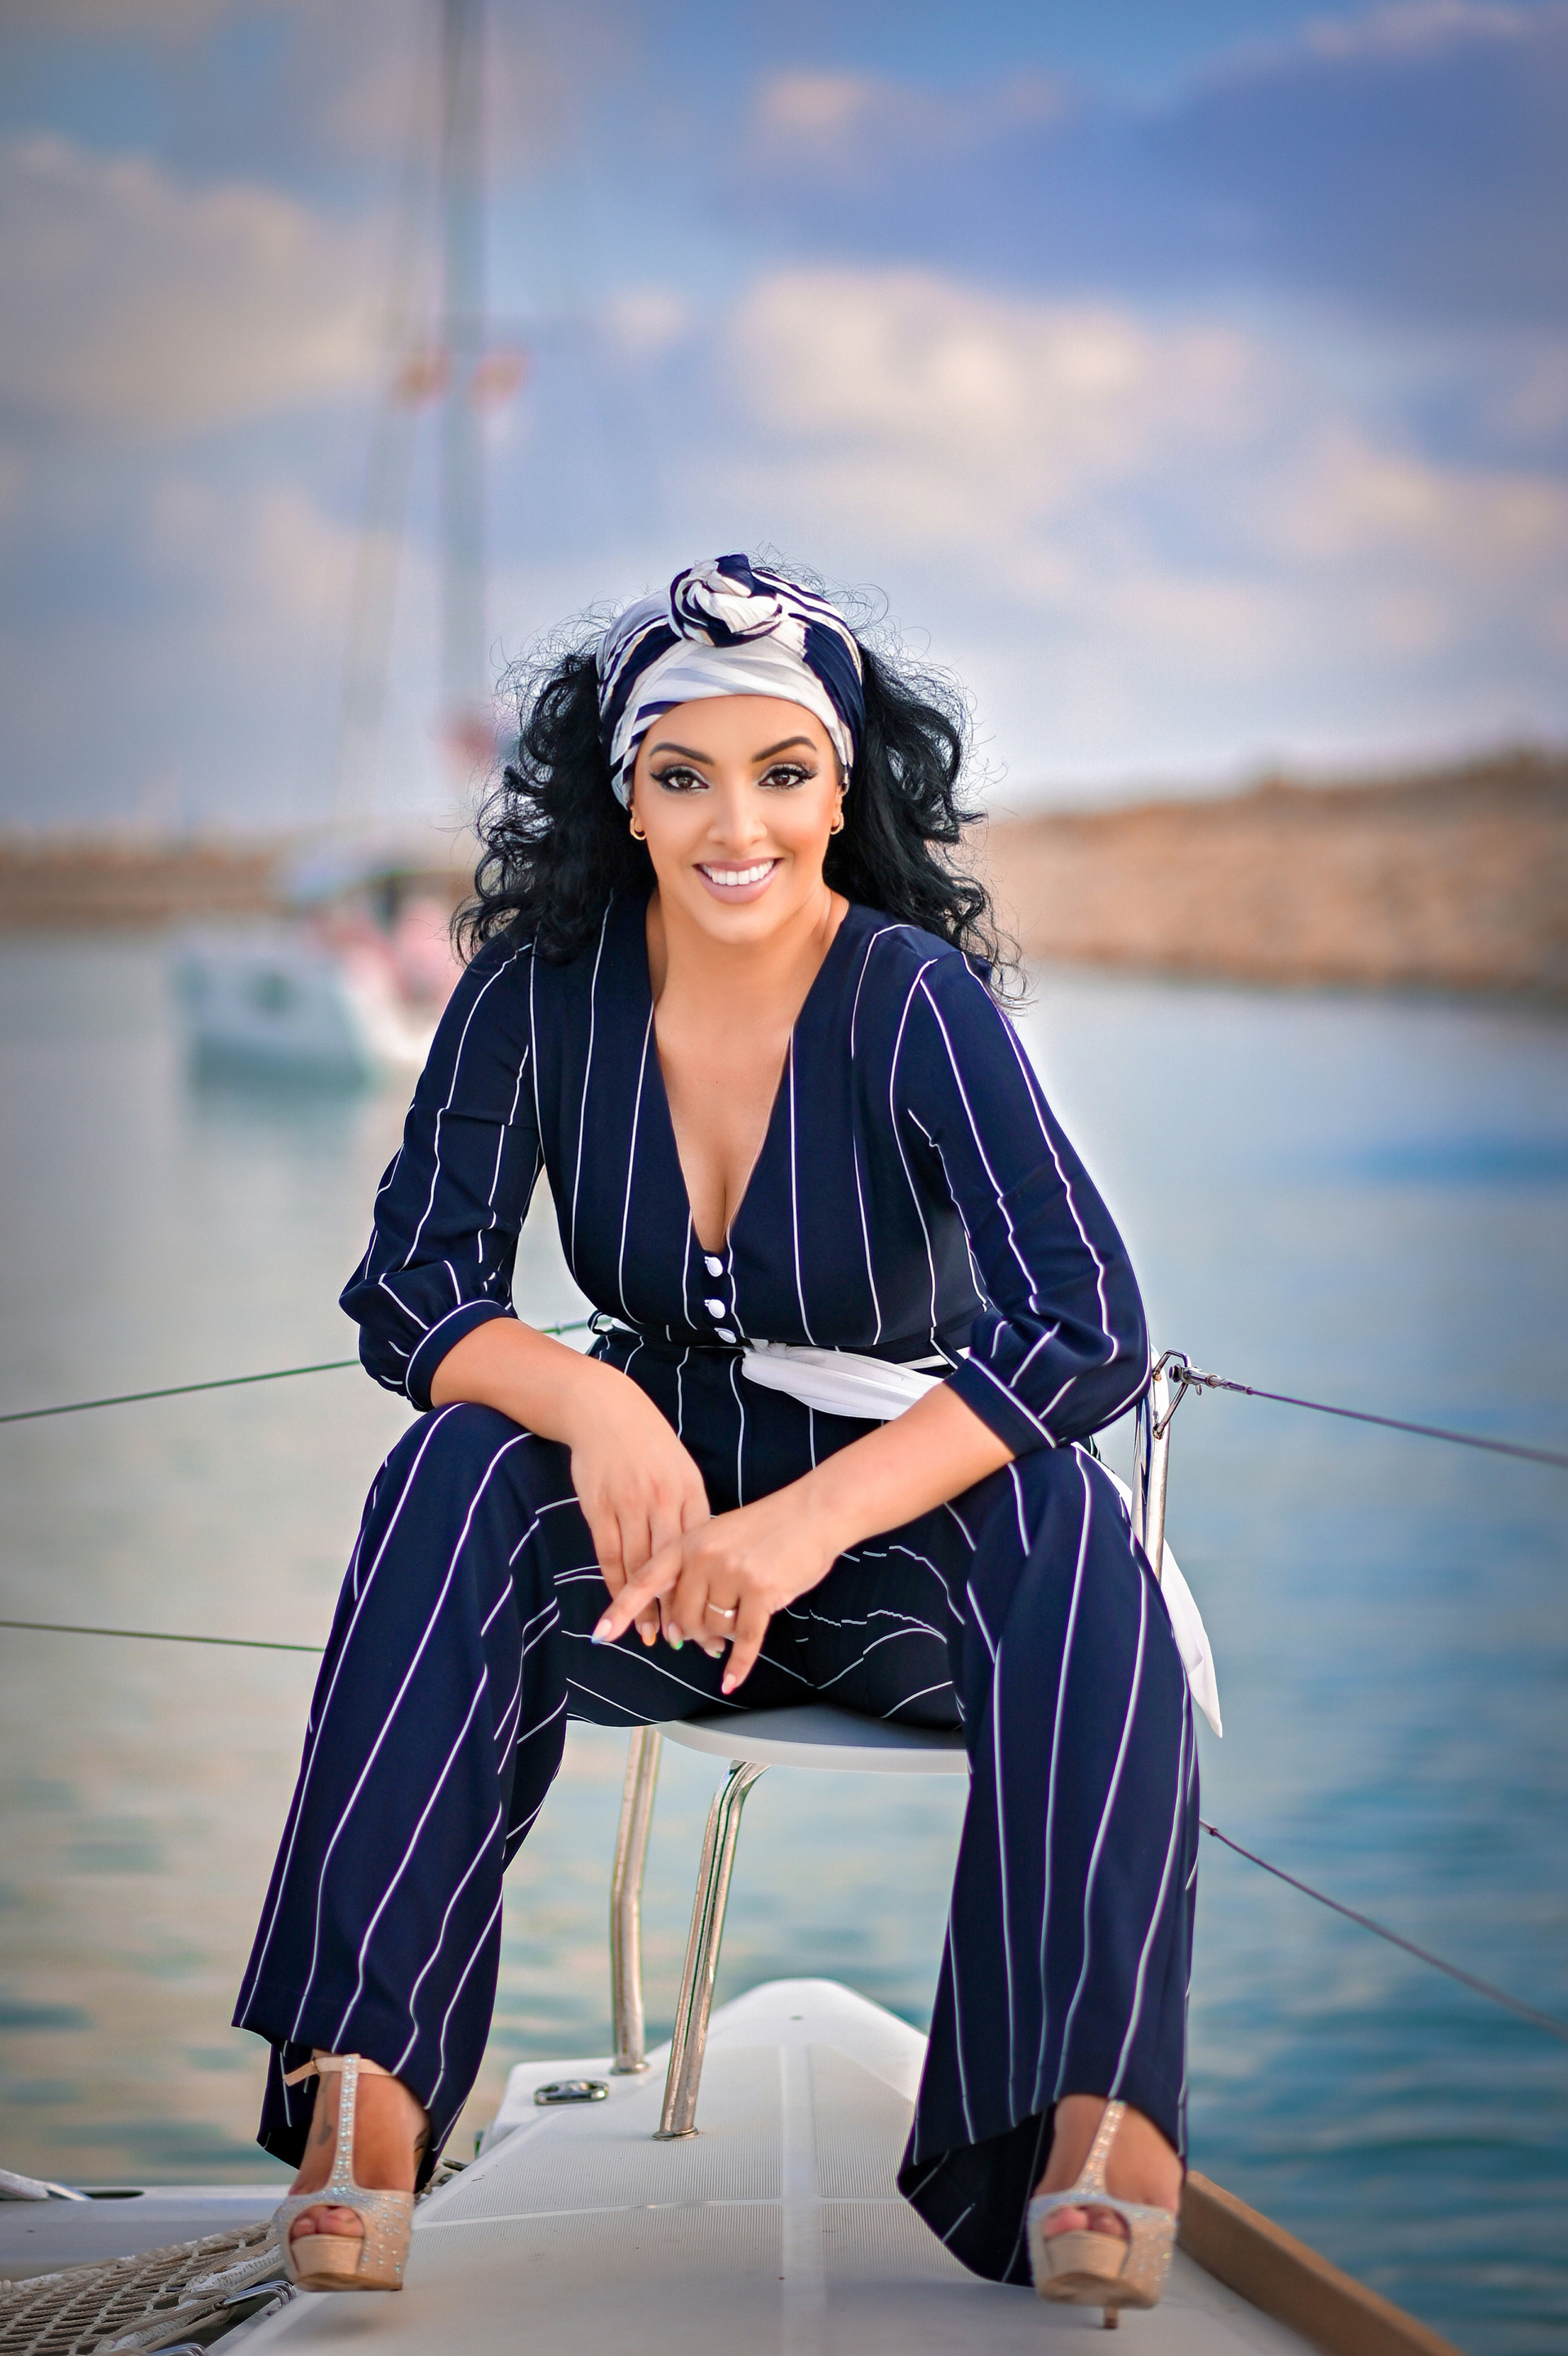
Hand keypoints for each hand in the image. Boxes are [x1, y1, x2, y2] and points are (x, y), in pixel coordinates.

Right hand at [566, 1372, 710, 1645]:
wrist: (605, 1411)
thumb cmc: (649, 1444)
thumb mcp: (683, 1470)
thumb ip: (692, 1510)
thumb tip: (705, 1554)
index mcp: (690, 1492)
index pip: (700, 1553)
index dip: (705, 1591)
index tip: (711, 1620)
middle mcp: (662, 1501)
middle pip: (671, 1567)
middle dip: (677, 1608)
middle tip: (684, 1642)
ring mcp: (628, 1505)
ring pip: (638, 1567)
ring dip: (644, 1606)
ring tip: (650, 1636)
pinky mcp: (599, 1508)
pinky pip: (609, 1555)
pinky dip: (615, 1585)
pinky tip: (621, 1608)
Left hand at [592, 1479, 839, 1691]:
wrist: (813, 1512)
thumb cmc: (768, 1528)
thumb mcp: (720, 1536)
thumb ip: (694, 1572)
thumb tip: (681, 1627)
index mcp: (689, 1541)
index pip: (645, 1580)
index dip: (621, 1610)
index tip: (600, 1635)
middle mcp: (704, 1556)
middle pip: (682, 1616)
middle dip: (694, 1633)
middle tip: (707, 1637)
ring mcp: (732, 1573)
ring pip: (713, 1628)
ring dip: (722, 1637)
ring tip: (735, 1626)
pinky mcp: (761, 1591)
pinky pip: (744, 1639)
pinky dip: (738, 1663)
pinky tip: (730, 1679)